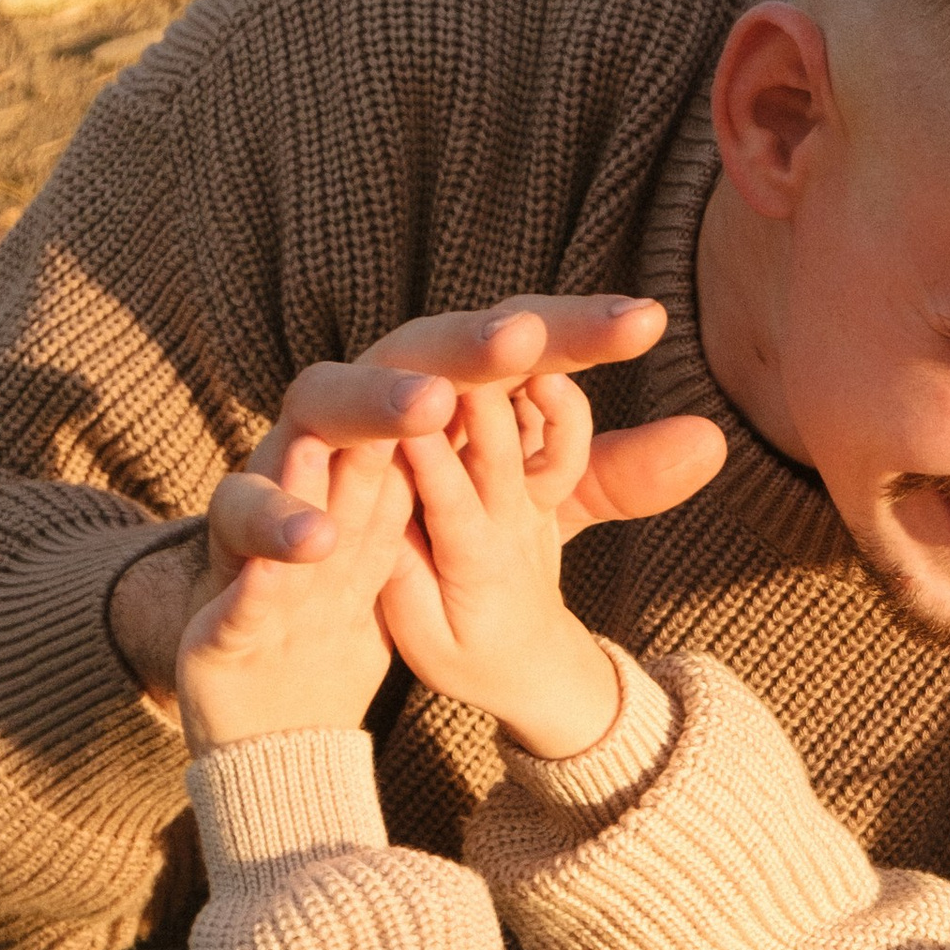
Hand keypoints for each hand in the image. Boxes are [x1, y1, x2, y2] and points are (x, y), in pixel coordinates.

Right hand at [112, 295, 725, 702]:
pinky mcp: (236, 531)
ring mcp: (290, 458)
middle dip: (467, 343)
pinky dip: (276, 523)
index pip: (509, 346)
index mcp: (432, 392)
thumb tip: (712, 441)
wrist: (289, 626)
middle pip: (412, 353)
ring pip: (317, 412)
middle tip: (525, 337)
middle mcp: (360, 408)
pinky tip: (319, 544)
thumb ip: (602, 475)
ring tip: (428, 410)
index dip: (573, 332)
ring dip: (371, 404)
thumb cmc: (404, 530)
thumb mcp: (519, 510)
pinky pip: (244, 518)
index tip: (650, 322)